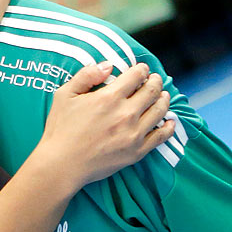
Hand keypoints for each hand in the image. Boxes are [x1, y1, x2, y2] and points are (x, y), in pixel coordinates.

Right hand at [29, 62, 174, 192]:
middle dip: (155, 81)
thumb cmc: (61, 129)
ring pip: (160, 110)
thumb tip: (108, 66)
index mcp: (109, 97)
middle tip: (155, 79)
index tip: (142, 69)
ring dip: (164, 99)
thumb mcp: (65, 95)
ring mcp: (134, 134)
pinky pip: (161, 136)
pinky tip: (170, 121)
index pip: (136, 76)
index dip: (142, 69)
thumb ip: (87, 76)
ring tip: (163, 96)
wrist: (62, 165)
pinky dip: (169, 126)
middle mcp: (126, 114)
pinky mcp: (137, 152)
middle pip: (152, 90)